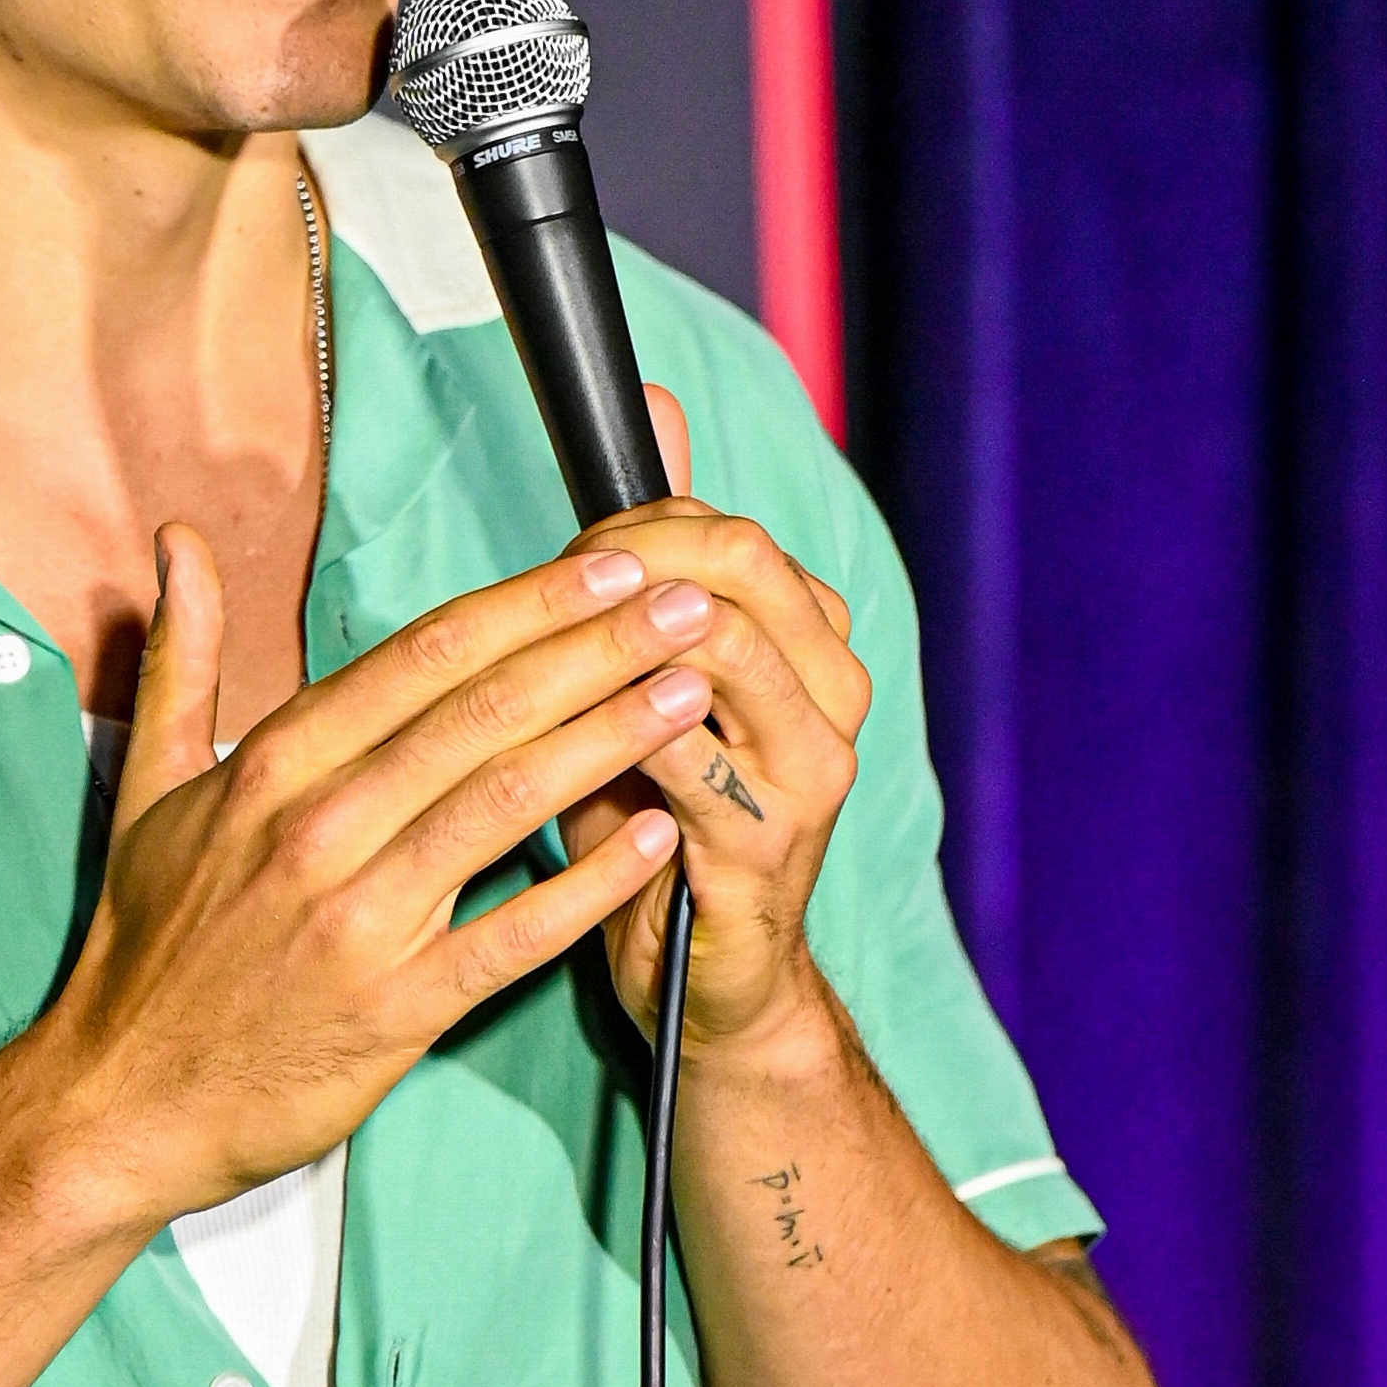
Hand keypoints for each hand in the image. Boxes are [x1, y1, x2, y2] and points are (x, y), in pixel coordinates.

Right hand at [27, 520, 701, 1235]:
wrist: (119, 1101)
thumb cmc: (148, 944)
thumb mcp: (148, 786)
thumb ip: (183, 656)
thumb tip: (179, 542)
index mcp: (274, 762)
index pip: (422, 657)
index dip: (526, 605)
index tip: (608, 565)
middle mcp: (318, 825)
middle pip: (480, 713)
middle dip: (595, 650)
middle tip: (690, 605)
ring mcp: (358, 918)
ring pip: (503, 804)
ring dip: (607, 742)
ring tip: (692, 694)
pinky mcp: (393, 1009)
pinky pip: (510, 937)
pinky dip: (586, 886)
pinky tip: (657, 840)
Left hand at [559, 386, 870, 1066]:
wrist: (708, 981)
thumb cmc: (663, 816)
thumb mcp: (654, 675)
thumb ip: (663, 549)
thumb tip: (660, 405)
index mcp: (817, 645)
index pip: (734, 534)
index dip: (638, 528)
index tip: (568, 559)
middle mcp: (835, 697)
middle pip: (742, 568)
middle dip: (629, 561)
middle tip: (556, 590)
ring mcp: (811, 771)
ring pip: (721, 646)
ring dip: (616, 635)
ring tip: (550, 652)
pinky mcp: (766, 843)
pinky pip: (683, 753)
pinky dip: (611, 727)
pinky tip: (557, 730)